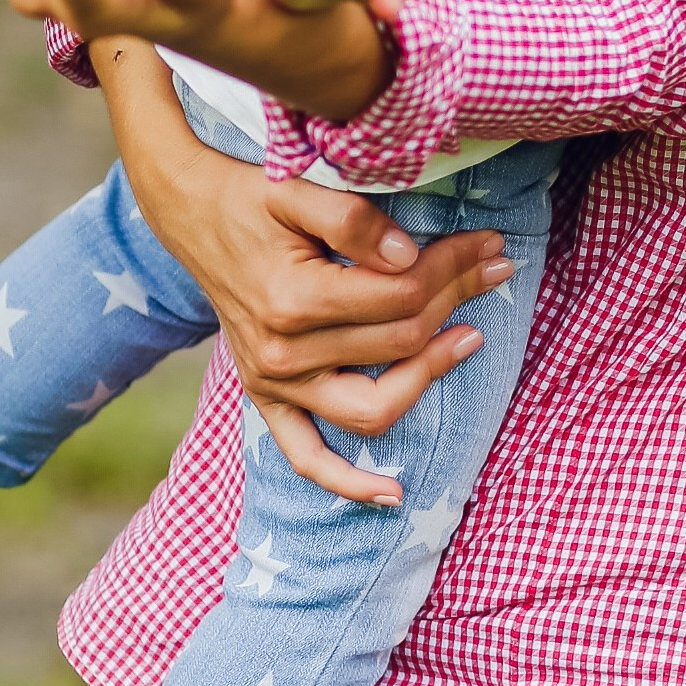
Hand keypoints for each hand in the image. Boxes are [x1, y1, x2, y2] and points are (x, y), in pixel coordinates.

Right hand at [95, 41, 509, 508]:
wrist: (191, 213)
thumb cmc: (250, 197)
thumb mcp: (296, 190)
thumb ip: (353, 220)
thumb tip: (409, 258)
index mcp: (291, 301)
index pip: (401, 296)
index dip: (454, 268)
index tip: (489, 244)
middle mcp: (281, 355)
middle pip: (399, 342)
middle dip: (457, 299)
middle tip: (495, 266)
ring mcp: (272, 385)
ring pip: (373, 407)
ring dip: (430, 376)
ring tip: (471, 336)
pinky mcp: (265, 399)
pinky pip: (305, 458)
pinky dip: (347, 483)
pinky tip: (393, 496)